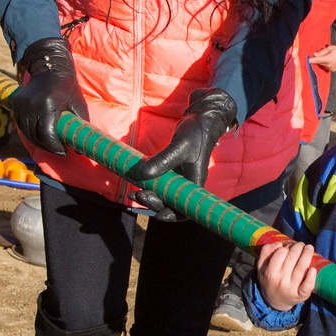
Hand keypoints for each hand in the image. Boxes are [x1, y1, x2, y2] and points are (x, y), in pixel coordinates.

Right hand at [12, 38, 88, 154]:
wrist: (49, 69)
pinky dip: (31, 134)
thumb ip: (81, 125)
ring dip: (39, 142)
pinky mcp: (16, 104)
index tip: (64, 152)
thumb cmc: (68, 88)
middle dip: (48, 147)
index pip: (46, 133)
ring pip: (27, 133)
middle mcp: (31, 106)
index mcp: (48, 105)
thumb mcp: (79, 105)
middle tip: (60, 151)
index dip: (55, 147)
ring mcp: (21, 105)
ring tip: (52, 146)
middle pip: (36, 136)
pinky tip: (42, 137)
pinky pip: (22, 125)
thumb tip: (81, 149)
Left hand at [130, 88, 236, 219]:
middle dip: (154, 203)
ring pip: (164, 194)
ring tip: (134, 191)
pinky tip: (137, 178)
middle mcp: (187, 184)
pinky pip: (160, 181)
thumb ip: (162, 161)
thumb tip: (141, 174)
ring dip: (149, 195)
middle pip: (171, 204)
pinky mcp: (172, 169)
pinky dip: (149, 183)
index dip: (171, 215)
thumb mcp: (179, 147)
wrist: (201, 119)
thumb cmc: (196, 134)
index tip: (156, 213)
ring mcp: (179, 177)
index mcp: (194, 183)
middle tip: (138, 194)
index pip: (185, 209)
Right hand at [255, 241, 316, 310]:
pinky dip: (311, 277)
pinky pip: (307, 286)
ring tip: (309, 248)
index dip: (287, 247)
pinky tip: (313, 269)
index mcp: (270, 272)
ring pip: (302, 267)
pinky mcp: (301, 295)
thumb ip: (265, 253)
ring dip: (307, 254)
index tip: (290, 246)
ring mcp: (291, 288)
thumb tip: (278, 244)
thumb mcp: (261, 267)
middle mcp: (280, 280)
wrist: (275, 301)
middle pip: (293, 257)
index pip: (281, 253)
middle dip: (299, 247)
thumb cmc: (270, 280)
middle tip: (301, 245)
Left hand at [309, 45, 335, 72]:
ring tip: (327, 57)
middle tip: (320, 54)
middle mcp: (328, 65)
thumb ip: (322, 52)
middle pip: (319, 63)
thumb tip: (314, 54)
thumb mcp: (330, 48)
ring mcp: (330, 68)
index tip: (306, 60)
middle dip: (317, 59)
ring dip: (322, 62)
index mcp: (327, 59)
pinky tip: (329, 61)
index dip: (310, 60)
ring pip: (322, 65)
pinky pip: (326, 67)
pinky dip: (325, 64)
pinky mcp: (332, 70)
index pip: (316, 60)